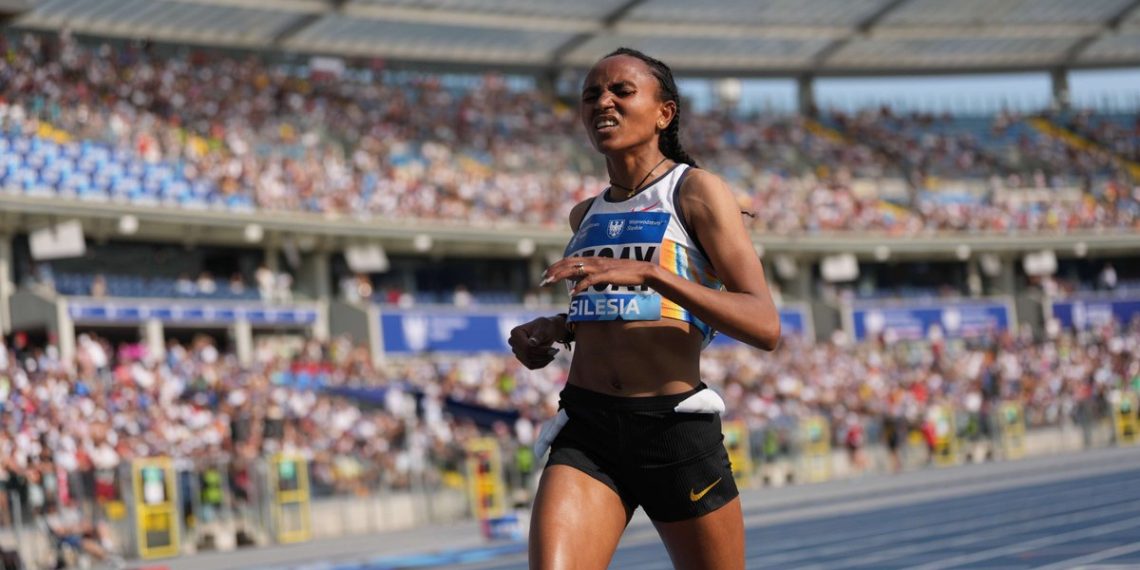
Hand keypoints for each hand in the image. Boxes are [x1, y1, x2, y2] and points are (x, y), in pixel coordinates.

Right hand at [508, 316, 564, 369]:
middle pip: (527, 355)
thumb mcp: (544, 328)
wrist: (546, 330)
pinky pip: (531, 365)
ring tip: (553, 353)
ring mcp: (516, 351)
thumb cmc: (545, 327)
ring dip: (544, 359)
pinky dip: (542, 363)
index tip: (553, 349)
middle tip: (555, 351)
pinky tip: (549, 357)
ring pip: (529, 361)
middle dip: (543, 355)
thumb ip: (538, 335)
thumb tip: (532, 343)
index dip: (540, 350)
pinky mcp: (522, 358)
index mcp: (515, 332)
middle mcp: (513, 342)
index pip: (526, 347)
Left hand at [540, 257, 655, 294]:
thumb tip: (578, 281)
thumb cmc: (625, 273)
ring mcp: (600, 267)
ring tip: (549, 283)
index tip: (545, 274)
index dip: (555, 266)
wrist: (643, 270)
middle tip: (542, 280)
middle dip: (553, 271)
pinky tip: (572, 293)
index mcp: (592, 259)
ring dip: (560, 276)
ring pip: (575, 269)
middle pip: (568, 263)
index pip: (569, 260)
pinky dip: (579, 286)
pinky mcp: (607, 275)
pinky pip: (590, 280)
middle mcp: (593, 261)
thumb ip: (592, 274)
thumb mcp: (605, 271)